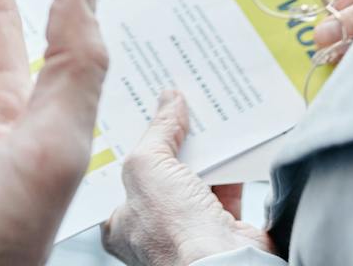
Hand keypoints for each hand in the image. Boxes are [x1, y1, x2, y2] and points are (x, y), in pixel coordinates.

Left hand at [100, 91, 274, 265]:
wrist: (223, 263)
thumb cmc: (171, 230)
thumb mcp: (146, 166)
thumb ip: (157, 131)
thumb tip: (170, 102)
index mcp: (122, 221)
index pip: (121, 174)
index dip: (129, 140)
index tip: (139, 109)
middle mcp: (154, 228)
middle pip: (160, 171)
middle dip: (169, 140)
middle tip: (173, 104)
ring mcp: (191, 228)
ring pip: (195, 177)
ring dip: (202, 148)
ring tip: (202, 112)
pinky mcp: (224, 226)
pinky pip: (227, 187)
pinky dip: (231, 164)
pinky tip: (231, 137)